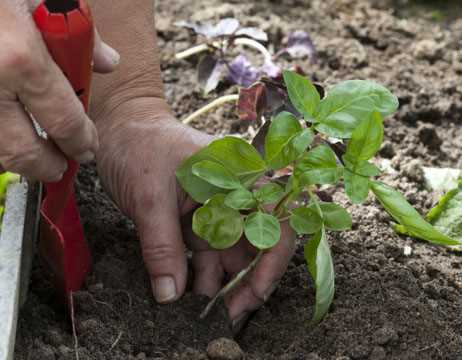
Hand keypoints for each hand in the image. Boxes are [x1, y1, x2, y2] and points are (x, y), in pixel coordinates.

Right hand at [0, 0, 118, 180]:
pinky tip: (9, 127)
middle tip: (61, 167)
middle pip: (21, 152)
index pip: (65, 123)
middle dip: (47, 167)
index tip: (86, 148)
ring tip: (36, 153)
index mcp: (20, 59)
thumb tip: (106, 62)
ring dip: (16, 158)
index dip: (80, 142)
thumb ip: (81, 34)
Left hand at [95, 98, 294, 323]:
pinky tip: (188, 293)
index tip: (253, 295)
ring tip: (203, 311)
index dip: (271, 261)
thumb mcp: (149, 196)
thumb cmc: (138, 146)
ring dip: (220, 283)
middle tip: (226, 315)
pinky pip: (207, 252)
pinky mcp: (199, 219)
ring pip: (231, 253)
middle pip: (255, 244)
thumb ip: (161, 246)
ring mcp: (217, 208)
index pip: (272, 221)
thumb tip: (170, 295)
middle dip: (245, 281)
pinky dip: (201, 274)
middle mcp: (235, 194)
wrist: (119, 128)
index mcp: (238, 176)